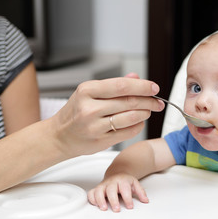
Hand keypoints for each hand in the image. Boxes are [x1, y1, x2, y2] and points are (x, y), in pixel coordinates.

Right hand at [49, 74, 164, 157]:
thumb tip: (135, 77)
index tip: (154, 88)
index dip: (142, 86)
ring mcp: (94, 126)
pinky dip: (138, 126)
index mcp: (87, 90)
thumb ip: (113, 85)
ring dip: (145, 113)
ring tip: (149, 111)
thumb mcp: (89, 92)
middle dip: (149, 101)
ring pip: (130, 117)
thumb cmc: (75, 112)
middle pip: (129, 102)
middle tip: (158, 102)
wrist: (58, 136)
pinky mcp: (100, 141)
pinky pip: (127, 132)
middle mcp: (90, 108)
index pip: (122, 86)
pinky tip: (139, 122)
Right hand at [87, 173, 148, 211]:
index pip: (124, 189)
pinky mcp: (97, 188)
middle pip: (111, 190)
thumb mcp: (135, 184)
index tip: (130, 206)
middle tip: (117, 209)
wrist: (117, 173)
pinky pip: (91, 193)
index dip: (127, 198)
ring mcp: (103, 185)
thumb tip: (145, 200)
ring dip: (100, 200)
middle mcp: (111, 182)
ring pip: (99, 191)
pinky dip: (92, 199)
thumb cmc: (125, 180)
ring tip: (104, 208)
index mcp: (122, 180)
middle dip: (113, 200)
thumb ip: (140, 192)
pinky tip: (96, 204)